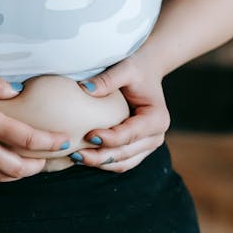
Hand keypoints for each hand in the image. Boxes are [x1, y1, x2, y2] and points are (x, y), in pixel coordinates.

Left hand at [72, 56, 169, 172]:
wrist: (147, 72)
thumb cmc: (137, 69)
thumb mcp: (125, 68)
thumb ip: (108, 80)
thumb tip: (85, 90)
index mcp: (157, 119)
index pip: (130, 134)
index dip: (109, 139)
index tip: (88, 135)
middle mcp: (156, 136)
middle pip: (125, 153)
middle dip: (100, 156)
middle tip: (75, 153)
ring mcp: (149, 145)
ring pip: (123, 163)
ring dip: (100, 163)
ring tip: (76, 158)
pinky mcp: (139, 149)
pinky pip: (121, 163)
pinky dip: (103, 163)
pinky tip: (84, 157)